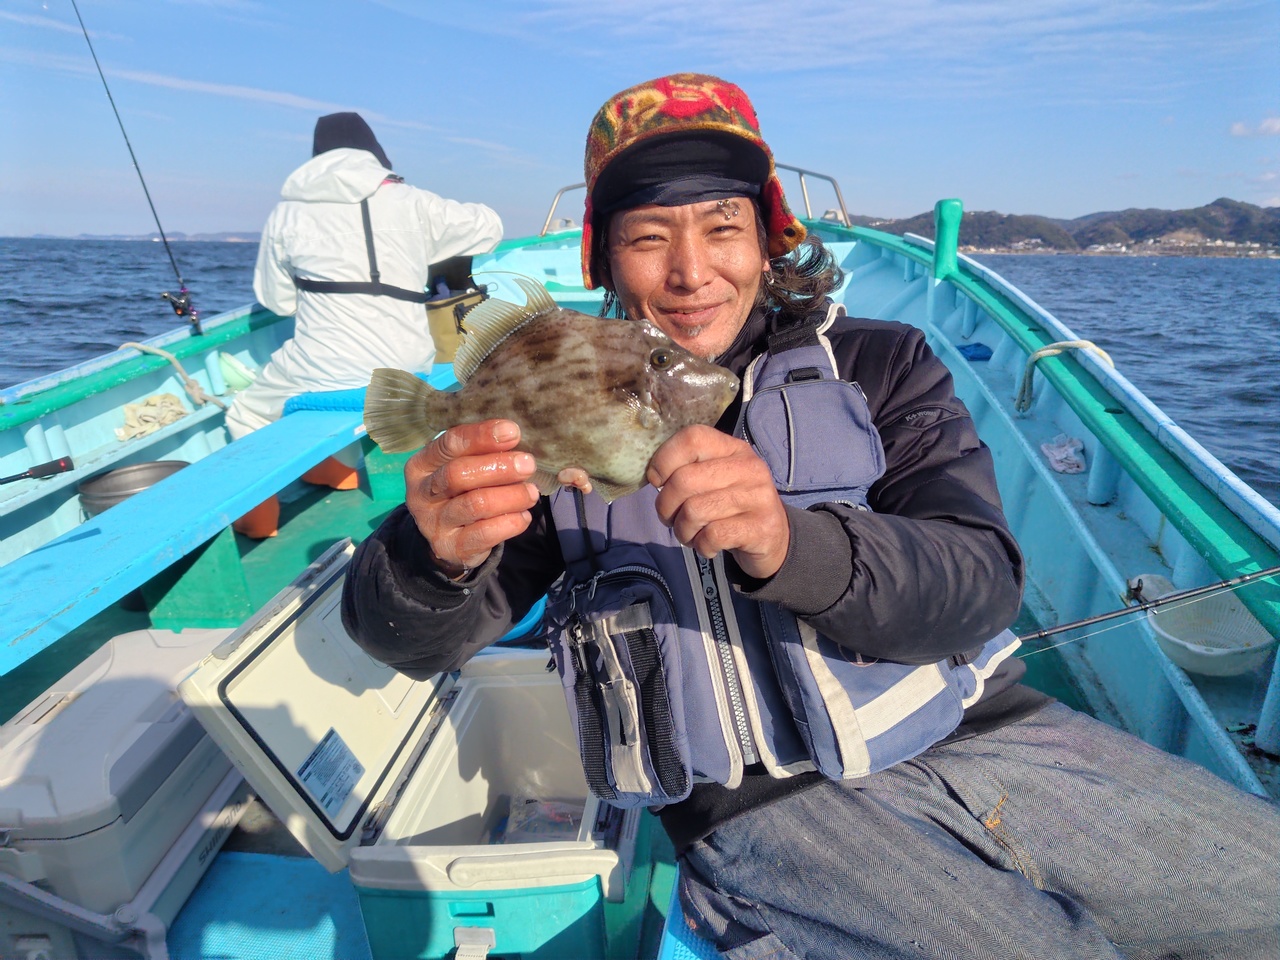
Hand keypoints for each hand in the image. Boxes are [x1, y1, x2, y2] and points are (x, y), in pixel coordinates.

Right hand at [403, 420, 540, 576]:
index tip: (512, 431)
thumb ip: (482, 452)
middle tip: (528, 464)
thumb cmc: (462, 492)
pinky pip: (485, 534)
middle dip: (498, 467)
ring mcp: (434, 523)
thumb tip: (515, 436)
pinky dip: (510, 523)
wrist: (448, 540)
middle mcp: (422, 494)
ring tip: (531, 493)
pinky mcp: (452, 548)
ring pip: (475, 504)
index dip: (481, 436)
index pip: (449, 444)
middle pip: (458, 474)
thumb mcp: (464, 467)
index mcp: (422, 465)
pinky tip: (523, 516)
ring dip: (510, 496)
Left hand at [646, 425, 789, 579]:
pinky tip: (708, 546)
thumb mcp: (714, 480)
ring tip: (691, 534)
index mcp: (733, 449)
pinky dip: (701, 546)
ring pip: (694, 511)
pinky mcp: (761, 528)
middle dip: (666, 506)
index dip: (664, 459)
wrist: (773, 540)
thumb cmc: (731, 507)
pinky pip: (712, 536)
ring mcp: (758, 497)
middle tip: (671, 518)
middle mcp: (749, 467)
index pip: (692, 438)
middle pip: (685, 479)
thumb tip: (654, 477)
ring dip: (683, 530)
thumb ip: (688, 471)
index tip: (657, 481)